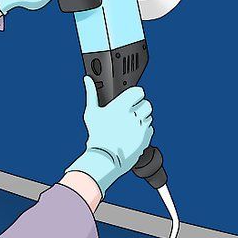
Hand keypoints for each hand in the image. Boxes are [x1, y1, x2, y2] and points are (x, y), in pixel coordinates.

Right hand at [65, 76, 153, 196]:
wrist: (104, 158)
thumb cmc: (96, 135)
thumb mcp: (91, 112)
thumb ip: (91, 94)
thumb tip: (87, 79)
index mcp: (122, 105)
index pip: (139, 92)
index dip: (135, 94)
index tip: (131, 97)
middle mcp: (134, 115)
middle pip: (147, 104)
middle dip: (140, 106)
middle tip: (131, 112)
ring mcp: (141, 127)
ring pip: (149, 116)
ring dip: (142, 118)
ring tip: (131, 124)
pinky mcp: (146, 138)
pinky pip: (150, 129)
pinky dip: (144, 130)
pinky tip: (133, 133)